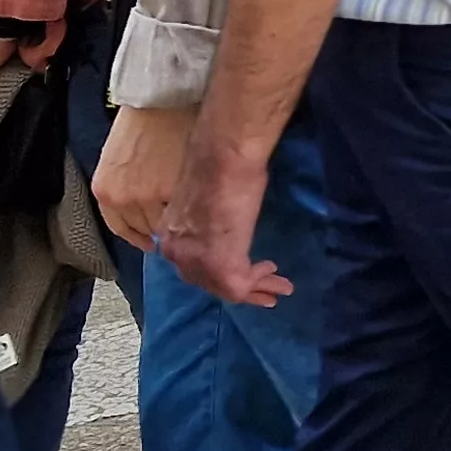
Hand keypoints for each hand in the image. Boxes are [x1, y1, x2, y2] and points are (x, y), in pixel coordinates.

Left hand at [91, 101, 194, 247]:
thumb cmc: (143, 120)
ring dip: (178, 221)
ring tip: (193, 214)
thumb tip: (144, 206)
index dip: (138, 236)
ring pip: (168, 224)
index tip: (150, 241)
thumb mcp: (119, 157)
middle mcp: (124, 200)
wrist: (164, 99)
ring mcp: (150, 198)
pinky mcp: (176, 192)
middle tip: (176, 223)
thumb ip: (126, 184)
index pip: (122, 228)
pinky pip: (186, 212)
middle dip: (159, 226)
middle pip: (146, 228)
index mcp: (106, 191)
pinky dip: (193, 211)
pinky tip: (202, 206)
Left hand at [158, 135, 289, 307]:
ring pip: (225, 287)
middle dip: (238, 286)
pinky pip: (240, 286)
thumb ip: (208, 218)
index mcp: (171, 233)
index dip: (217, 273)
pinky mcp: (221, 265)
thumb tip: (224, 219)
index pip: (192, 264)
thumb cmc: (219, 165)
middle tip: (265, 292)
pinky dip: (260, 284)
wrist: (223, 158)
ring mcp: (197, 261)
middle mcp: (177, 252)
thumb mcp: (207, 198)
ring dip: (255, 289)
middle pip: (207, 281)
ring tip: (279, 287)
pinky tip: (273, 271)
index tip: (243, 271)